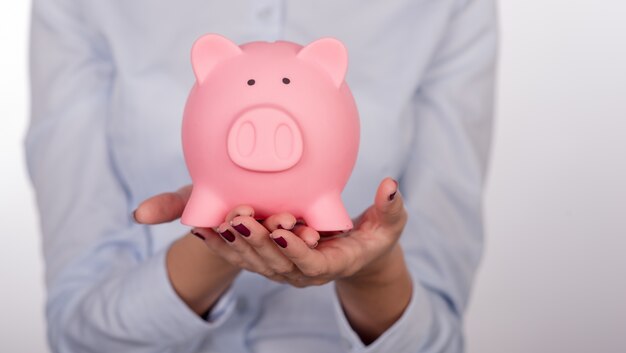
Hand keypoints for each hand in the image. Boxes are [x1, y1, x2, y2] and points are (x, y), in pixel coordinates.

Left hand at [189, 177, 406, 287]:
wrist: (358, 252)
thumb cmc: (376, 235)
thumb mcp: (390, 223)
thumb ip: (391, 207)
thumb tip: (391, 186)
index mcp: (334, 263)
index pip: (312, 263)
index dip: (296, 251)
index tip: (283, 232)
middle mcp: (305, 271)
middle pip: (276, 263)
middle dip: (258, 243)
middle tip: (242, 219)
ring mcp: (285, 268)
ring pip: (255, 262)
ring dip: (236, 244)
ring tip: (220, 221)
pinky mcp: (271, 259)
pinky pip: (243, 256)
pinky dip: (222, 244)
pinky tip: (202, 227)